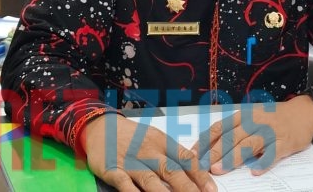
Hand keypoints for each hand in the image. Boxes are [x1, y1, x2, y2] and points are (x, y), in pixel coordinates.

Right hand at [83, 114, 216, 191]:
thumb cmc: (134, 136)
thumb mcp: (156, 138)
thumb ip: (174, 154)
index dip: (200, 175)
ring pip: (150, 179)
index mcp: (162, 142)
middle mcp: (149, 151)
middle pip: (171, 171)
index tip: (211, 189)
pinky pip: (124, 184)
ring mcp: (130, 161)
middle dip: (188, 188)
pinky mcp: (113, 170)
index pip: (185, 159)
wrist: (101, 127)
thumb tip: (197, 170)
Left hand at [195, 95, 312, 174]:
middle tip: (202, 166)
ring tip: (220, 170)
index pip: (219, 128)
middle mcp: (254, 122)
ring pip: (248, 145)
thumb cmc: (273, 117)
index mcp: (243, 115)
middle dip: (214, 152)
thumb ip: (234, 129)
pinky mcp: (285, 142)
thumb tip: (210, 147)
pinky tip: (255, 171)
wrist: (304, 112)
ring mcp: (269, 132)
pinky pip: (273, 153)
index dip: (204, 141)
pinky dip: (264, 162)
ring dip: (232, 158)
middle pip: (231, 137)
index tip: (193, 155)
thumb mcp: (251, 116)